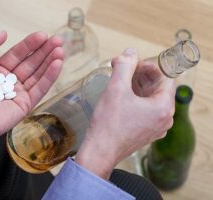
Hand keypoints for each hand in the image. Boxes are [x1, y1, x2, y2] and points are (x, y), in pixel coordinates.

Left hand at [0, 31, 63, 143]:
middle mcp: (11, 81)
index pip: (18, 54)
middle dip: (45, 51)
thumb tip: (4, 33)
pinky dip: (50, 77)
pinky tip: (58, 64)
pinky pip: (41, 89)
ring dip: (51, 62)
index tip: (43, 35)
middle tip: (58, 40)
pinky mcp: (27, 105)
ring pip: (39, 74)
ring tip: (61, 50)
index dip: (30, 44)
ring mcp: (20, 93)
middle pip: (32, 63)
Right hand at [75, 48, 174, 179]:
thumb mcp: (116, 89)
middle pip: (158, 87)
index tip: (131, 63)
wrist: (100, 151)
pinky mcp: (146, 131)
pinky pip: (146, 109)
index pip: (165, 76)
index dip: (148, 65)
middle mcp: (165, 118)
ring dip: (137, 85)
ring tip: (119, 79)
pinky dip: (136, 98)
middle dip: (140, 74)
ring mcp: (156, 127)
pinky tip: (121, 95)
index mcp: (163, 107)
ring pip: (151, 98)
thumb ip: (124, 65)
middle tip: (122, 68)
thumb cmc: (109, 124)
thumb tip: (130, 52)